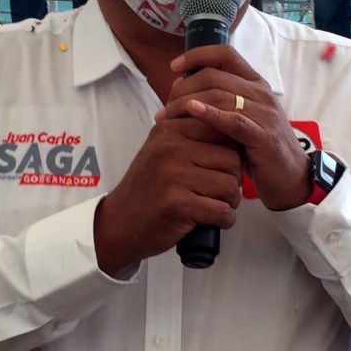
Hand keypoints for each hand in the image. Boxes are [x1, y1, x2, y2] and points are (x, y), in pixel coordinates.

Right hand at [94, 107, 242, 276]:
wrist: (117, 223)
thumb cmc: (147, 190)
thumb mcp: (162, 151)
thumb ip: (191, 136)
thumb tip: (232, 127)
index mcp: (169, 130)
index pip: (221, 129)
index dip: (230, 152)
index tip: (220, 169)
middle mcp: (170, 148)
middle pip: (232, 159)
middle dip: (232, 180)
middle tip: (219, 193)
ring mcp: (173, 175)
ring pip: (230, 186)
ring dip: (229, 202)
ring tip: (214, 206)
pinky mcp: (178, 204)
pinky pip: (222, 211)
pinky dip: (224, 220)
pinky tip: (212, 221)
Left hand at [160, 45, 311, 212]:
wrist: (290, 177)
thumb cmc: (258, 149)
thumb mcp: (237, 119)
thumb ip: (215, 102)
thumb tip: (179, 86)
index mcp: (255, 83)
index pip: (225, 54)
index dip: (197, 55)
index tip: (175, 66)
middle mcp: (261, 92)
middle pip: (215, 75)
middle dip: (184, 88)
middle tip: (166, 107)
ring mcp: (264, 113)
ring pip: (220, 95)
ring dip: (187, 104)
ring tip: (168, 117)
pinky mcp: (263, 135)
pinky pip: (234, 120)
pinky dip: (210, 114)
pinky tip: (191, 113)